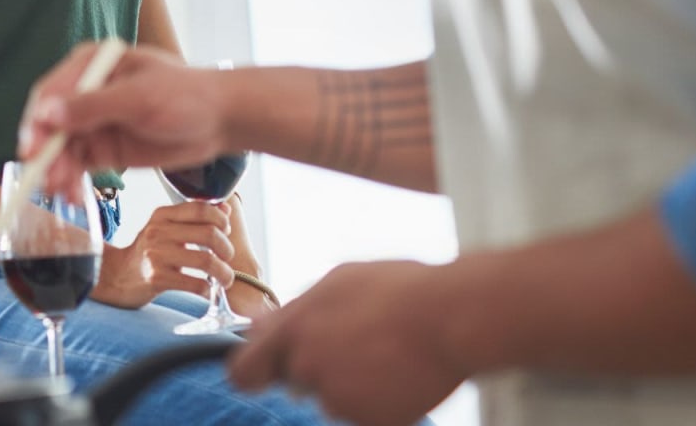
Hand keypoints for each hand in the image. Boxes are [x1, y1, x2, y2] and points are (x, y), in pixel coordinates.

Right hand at [20, 43, 229, 193]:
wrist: (218, 121)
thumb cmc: (185, 95)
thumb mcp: (139, 97)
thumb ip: (92, 106)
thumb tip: (47, 114)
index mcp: (90, 65)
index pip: (50, 92)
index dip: (37, 120)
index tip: (32, 146)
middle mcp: (85, 93)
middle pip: (50, 124)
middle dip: (46, 152)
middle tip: (46, 178)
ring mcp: (93, 122)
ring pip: (61, 149)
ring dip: (57, 171)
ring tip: (62, 192)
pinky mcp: (102, 148)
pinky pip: (77, 166)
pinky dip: (72, 181)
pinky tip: (74, 196)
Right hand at [91, 201, 236, 308]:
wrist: (118, 275)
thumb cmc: (149, 252)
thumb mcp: (166, 228)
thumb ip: (194, 217)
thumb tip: (225, 210)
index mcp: (162, 215)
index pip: (200, 208)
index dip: (221, 219)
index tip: (226, 231)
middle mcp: (158, 231)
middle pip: (208, 234)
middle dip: (226, 248)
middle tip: (227, 258)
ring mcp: (156, 255)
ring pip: (206, 260)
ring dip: (223, 272)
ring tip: (225, 279)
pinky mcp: (157, 278)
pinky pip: (195, 284)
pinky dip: (208, 289)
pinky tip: (207, 290)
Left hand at [231, 260, 468, 425]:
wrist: (451, 318)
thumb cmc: (396, 290)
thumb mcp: (337, 283)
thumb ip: (293, 311)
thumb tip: (257, 328)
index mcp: (293, 330)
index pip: (243, 370)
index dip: (251, 371)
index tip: (260, 371)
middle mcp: (307, 368)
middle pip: (294, 380)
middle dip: (314, 367)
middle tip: (355, 343)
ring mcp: (338, 398)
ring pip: (332, 396)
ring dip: (349, 382)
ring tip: (385, 352)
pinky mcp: (368, 420)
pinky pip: (362, 412)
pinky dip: (375, 400)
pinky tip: (398, 373)